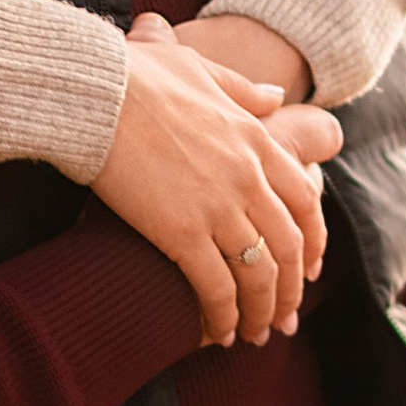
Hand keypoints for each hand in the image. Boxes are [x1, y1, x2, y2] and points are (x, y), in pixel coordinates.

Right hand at [92, 14, 341, 344]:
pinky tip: (221, 332)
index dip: (313, 242)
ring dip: (261, 311)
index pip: (304, 201)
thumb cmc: (134, 76)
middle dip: (289, 290)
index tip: (308, 269)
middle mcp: (249, 177)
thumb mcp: (200, 70)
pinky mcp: (182, 232)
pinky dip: (224, 314)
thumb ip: (242, 89)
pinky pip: (216, 286)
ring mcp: (219, 206)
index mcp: (256, 139)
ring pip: (258, 274)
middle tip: (283, 317)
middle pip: (287, 246)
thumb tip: (276, 94)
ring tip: (254, 335)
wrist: (92, 92)